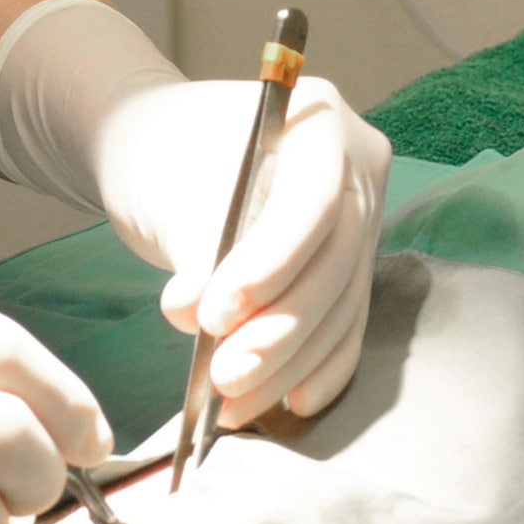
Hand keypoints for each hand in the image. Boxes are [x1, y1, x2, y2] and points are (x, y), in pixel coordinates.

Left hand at [97, 77, 390, 425]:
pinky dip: (315, 364)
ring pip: (340, 301)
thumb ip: (199, 256)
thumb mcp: (171, 194)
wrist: (162, 154)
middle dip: (280, 330)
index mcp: (315, 119)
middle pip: (334, 259)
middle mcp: (356, 167)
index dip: (271, 265)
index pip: (312, 202)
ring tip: (235, 405)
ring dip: (289, 362)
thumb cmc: (160, 157)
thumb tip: (209, 327)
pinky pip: (345, 321)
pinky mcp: (351, 263)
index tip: (215, 316)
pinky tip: (290, 403)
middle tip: (226, 378)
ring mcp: (363, 216)